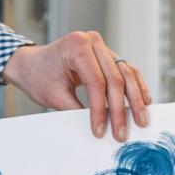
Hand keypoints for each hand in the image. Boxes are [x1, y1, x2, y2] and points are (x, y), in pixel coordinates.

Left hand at [3, 31, 151, 140]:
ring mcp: (102, 47)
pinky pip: (127, 71)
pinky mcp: (108, 55)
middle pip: (116, 78)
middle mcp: (93, 42)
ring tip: (141, 119)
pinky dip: (136, 87)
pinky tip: (144, 101)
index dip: (101, 109)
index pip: (96, 81)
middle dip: (120, 109)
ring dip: (135, 99)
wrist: (31, 64)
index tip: (99, 130)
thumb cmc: (38, 76)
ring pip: (127, 73)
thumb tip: (99, 126)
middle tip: (122, 132)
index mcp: (77, 45)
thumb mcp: (53, 95)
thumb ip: (76, 109)